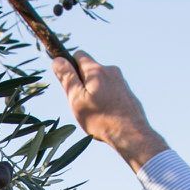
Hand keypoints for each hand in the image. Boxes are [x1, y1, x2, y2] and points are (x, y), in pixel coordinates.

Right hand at [49, 54, 167, 169]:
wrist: (132, 134)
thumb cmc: (101, 119)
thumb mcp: (77, 99)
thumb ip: (67, 78)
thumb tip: (57, 59)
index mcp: (96, 70)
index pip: (78, 55)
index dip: (69, 66)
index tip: (69, 84)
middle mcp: (111, 71)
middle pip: (89, 70)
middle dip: (82, 82)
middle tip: (81, 104)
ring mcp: (121, 82)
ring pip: (100, 81)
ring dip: (94, 92)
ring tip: (95, 112)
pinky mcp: (128, 93)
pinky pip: (111, 91)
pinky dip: (105, 99)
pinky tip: (106, 115)